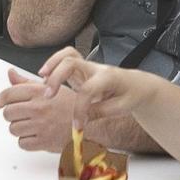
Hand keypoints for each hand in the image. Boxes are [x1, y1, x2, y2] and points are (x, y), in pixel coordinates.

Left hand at [0, 68, 79, 151]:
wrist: (90, 123)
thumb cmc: (71, 105)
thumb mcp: (50, 87)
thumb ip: (27, 82)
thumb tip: (11, 74)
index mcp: (40, 92)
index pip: (9, 94)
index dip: (0, 99)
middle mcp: (39, 108)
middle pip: (8, 113)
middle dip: (12, 115)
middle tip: (21, 115)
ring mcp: (41, 125)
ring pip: (13, 129)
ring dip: (20, 129)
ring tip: (32, 125)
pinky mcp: (43, 141)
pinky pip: (22, 143)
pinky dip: (27, 141)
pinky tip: (37, 135)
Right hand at [38, 46, 155, 124]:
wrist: (138, 85)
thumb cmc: (131, 94)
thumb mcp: (120, 108)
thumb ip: (99, 112)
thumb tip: (81, 120)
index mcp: (108, 77)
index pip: (88, 90)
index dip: (79, 109)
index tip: (77, 125)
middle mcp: (96, 68)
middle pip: (72, 62)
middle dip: (57, 77)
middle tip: (49, 96)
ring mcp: (88, 67)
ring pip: (67, 54)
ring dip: (52, 64)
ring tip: (42, 78)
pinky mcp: (82, 70)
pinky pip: (65, 60)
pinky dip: (53, 65)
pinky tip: (46, 78)